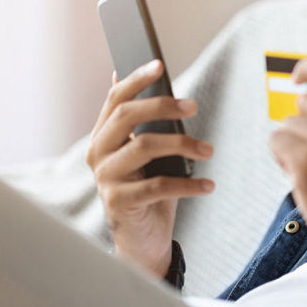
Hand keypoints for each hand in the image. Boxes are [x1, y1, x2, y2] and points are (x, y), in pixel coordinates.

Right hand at [85, 59, 214, 277]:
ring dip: (183, 144)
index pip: (115, 100)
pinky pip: (158, 186)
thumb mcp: (146, 155)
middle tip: (194, 105)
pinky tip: (208, 185)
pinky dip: (188, 184)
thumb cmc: (149, 192)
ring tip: (209, 150)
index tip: (159, 64)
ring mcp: (106, 179)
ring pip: (143, 147)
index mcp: (103, 137)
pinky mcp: (119, 203)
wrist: (142, 241)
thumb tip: (124, 75)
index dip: (136, 80)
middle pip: (127, 117)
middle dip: (162, 106)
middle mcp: (98, 155)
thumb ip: (138, 123)